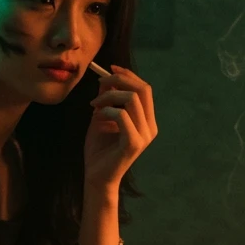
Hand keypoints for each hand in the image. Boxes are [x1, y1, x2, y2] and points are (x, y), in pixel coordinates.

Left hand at [85, 65, 156, 188]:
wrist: (96, 176)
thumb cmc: (99, 149)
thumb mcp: (102, 116)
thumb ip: (108, 98)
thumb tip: (107, 77)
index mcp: (147, 120)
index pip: (145, 88)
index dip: (128, 75)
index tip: (109, 69)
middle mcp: (150, 127)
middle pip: (143, 89)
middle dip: (120, 80)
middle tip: (100, 82)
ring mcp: (144, 136)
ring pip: (132, 100)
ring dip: (109, 97)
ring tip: (93, 106)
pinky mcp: (134, 144)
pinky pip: (122, 116)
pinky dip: (107, 111)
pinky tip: (97, 118)